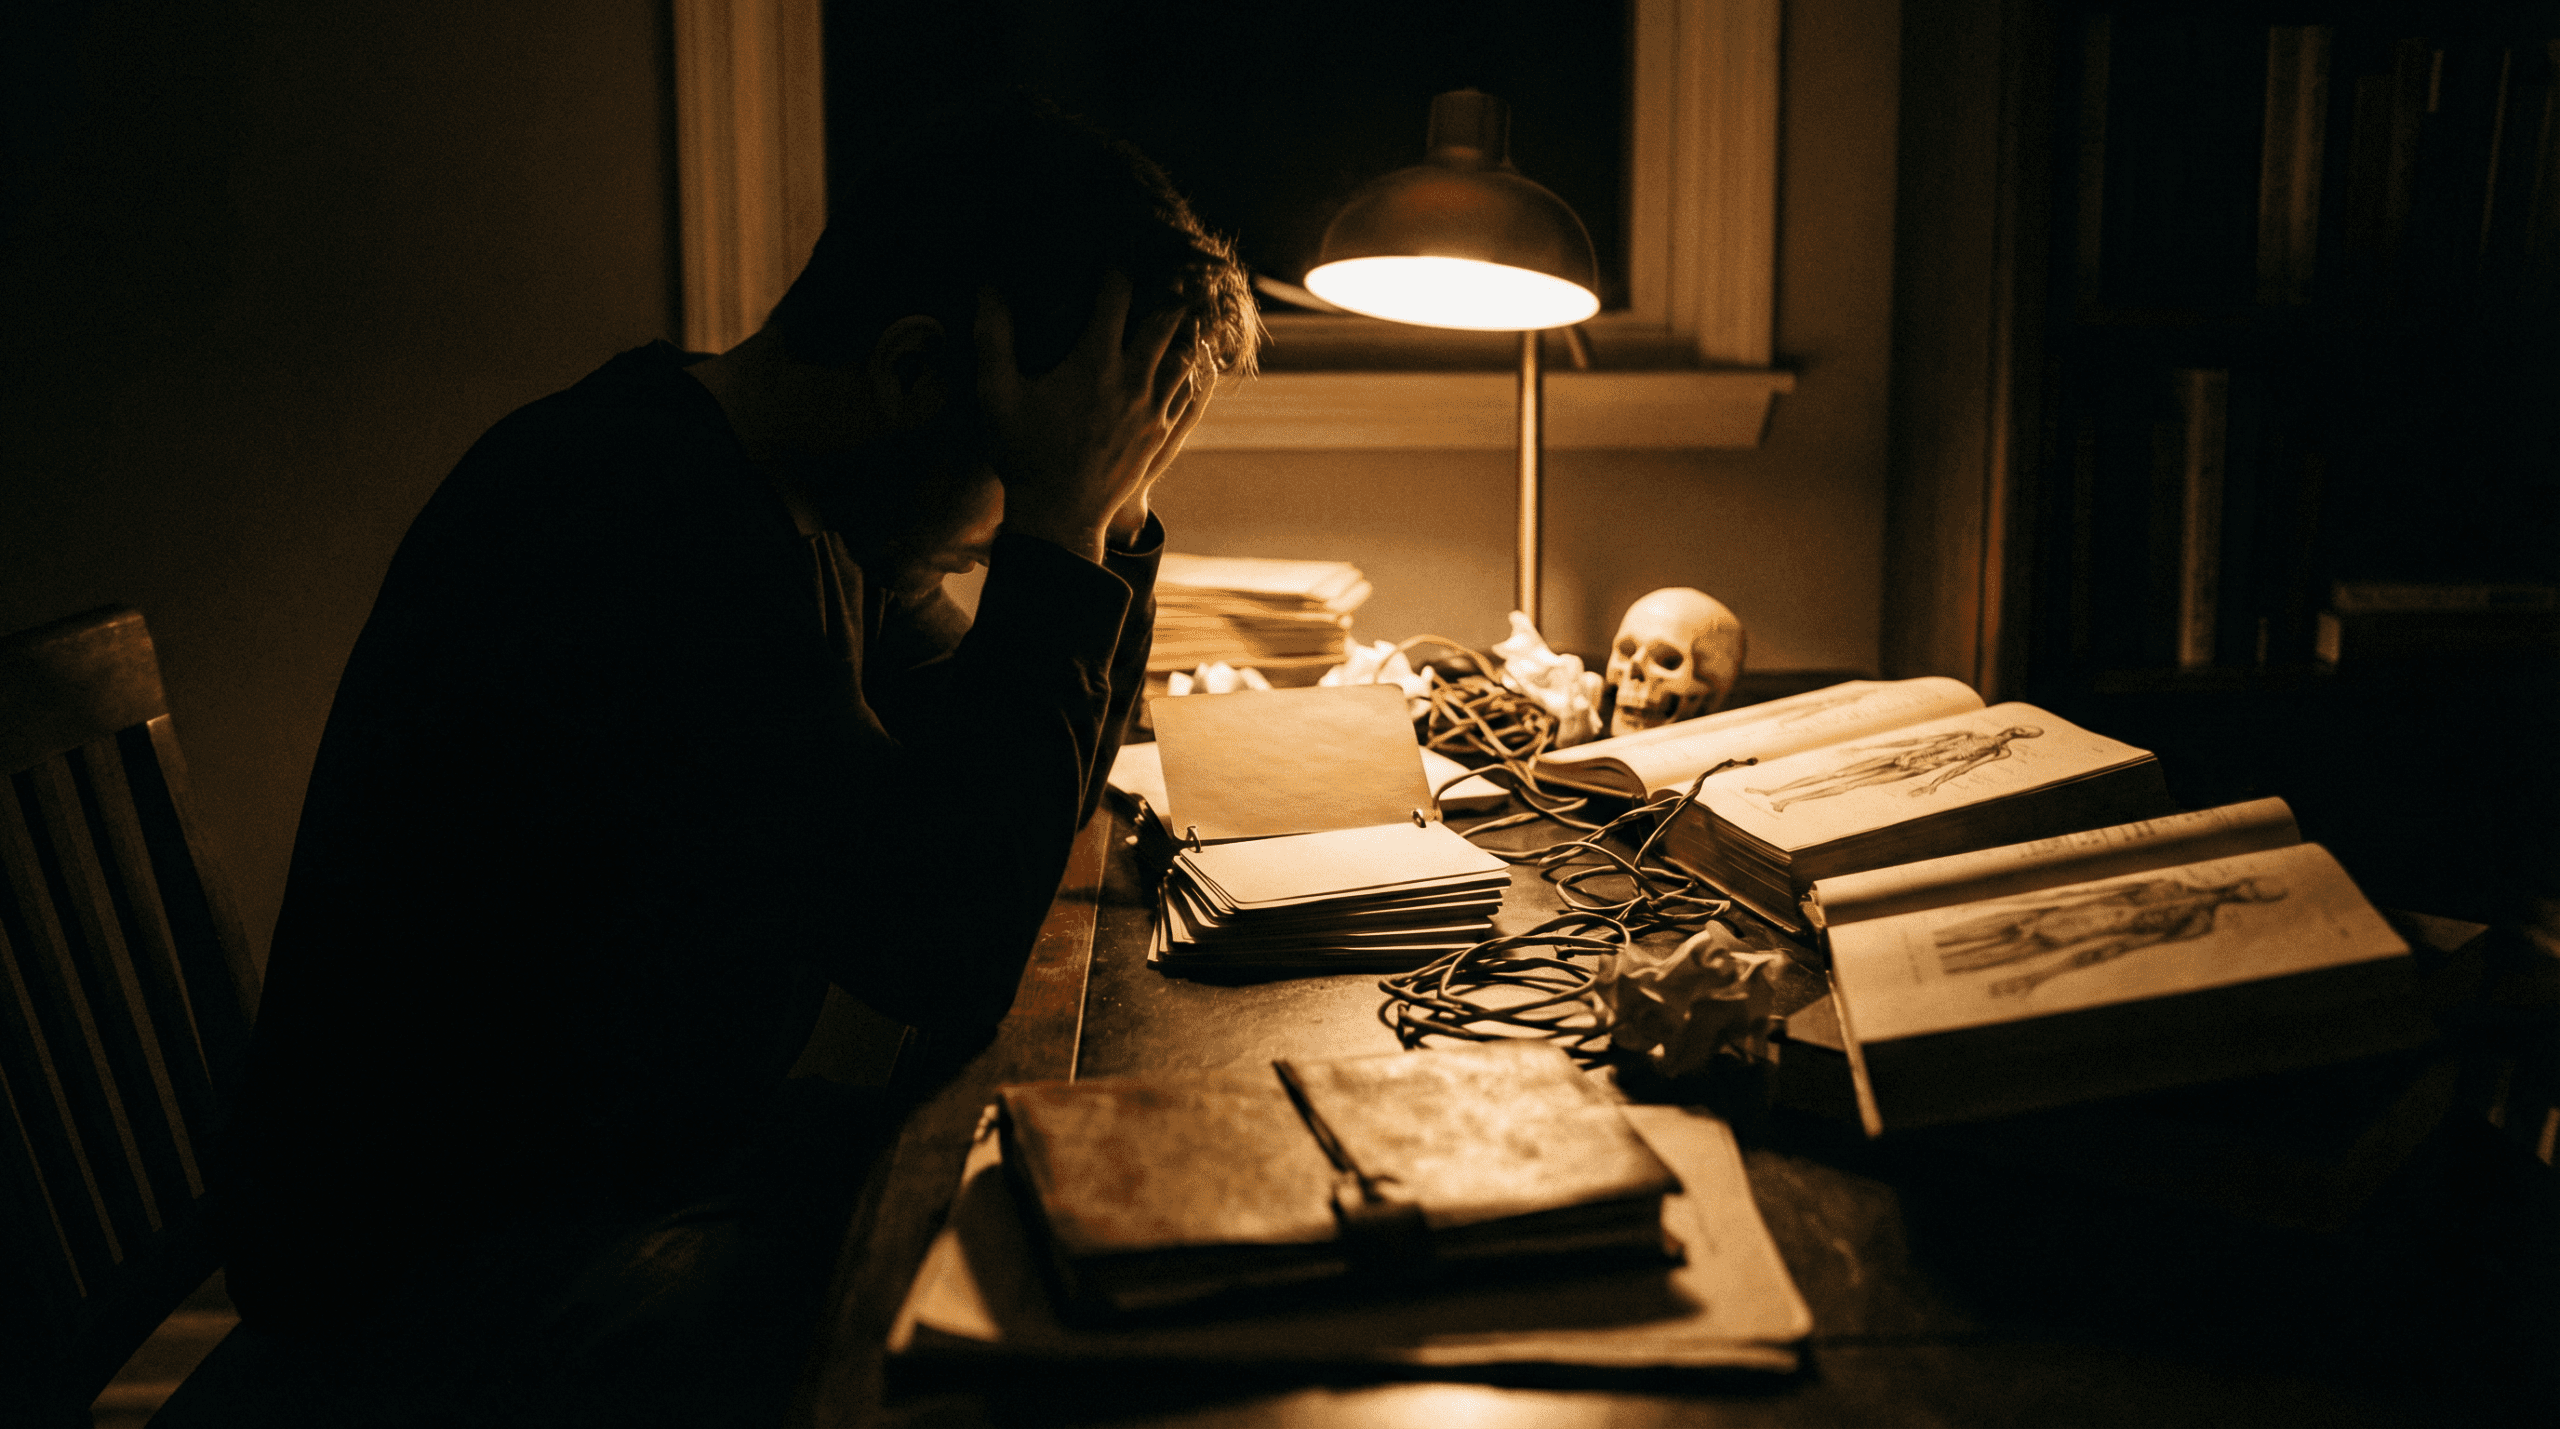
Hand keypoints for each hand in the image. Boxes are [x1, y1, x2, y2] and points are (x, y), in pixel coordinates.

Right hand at [977, 273, 1193, 563]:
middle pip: (1166, 318)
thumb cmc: (1022, 453)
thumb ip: (992, 335)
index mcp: (1093, 361)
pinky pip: (1194, 392)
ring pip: (1187, 353)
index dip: (1116, 269)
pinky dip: (1199, 369)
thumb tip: (987, 284)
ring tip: (1186, 305)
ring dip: (1186, 327)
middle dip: (1167, 289)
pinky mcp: (1163, 433)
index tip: (1112, 257)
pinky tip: (1201, 358)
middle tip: (1167, 270)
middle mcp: (1133, 379)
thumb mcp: (996, 393)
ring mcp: (1154, 408)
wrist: (1059, 517)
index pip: (1116, 295)